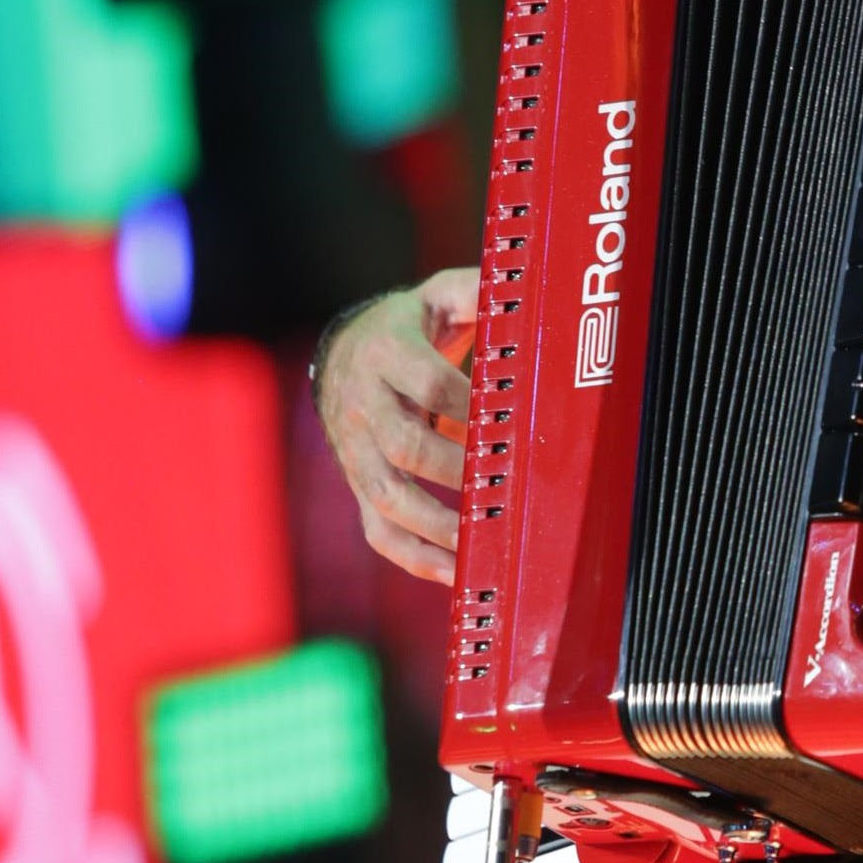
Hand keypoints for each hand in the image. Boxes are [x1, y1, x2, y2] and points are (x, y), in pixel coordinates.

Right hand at [314, 267, 477, 584]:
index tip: (507, 423)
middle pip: (404, 446)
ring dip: (434, 527)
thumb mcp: (436, 296)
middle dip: (453, 470)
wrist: (342, 354)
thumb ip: (475, 292)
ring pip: (385, 497)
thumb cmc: (407, 328)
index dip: (466, 407)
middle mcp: (362, 406)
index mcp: (383, 354)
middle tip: (501, 485)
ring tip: (479, 546)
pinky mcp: (359, 485)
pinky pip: (378, 531)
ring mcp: (356, 452)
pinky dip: (415, 557)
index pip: (426, 384)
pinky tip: (455, 572)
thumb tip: (521, 290)